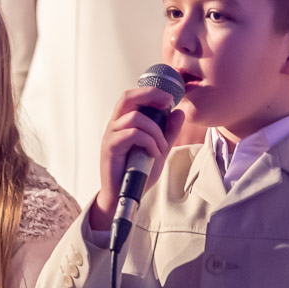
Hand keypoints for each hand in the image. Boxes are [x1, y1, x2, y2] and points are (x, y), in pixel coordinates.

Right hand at [91, 87, 184, 230]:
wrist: (124, 195)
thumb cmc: (138, 172)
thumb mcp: (159, 150)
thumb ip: (168, 133)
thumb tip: (179, 112)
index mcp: (124, 122)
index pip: (133, 97)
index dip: (151, 92)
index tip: (170, 99)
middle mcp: (115, 125)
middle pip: (127, 97)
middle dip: (150, 95)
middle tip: (168, 102)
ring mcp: (111, 135)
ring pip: (135, 118)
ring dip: (155, 131)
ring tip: (161, 148)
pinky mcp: (110, 147)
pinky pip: (133, 134)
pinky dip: (149, 142)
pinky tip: (153, 154)